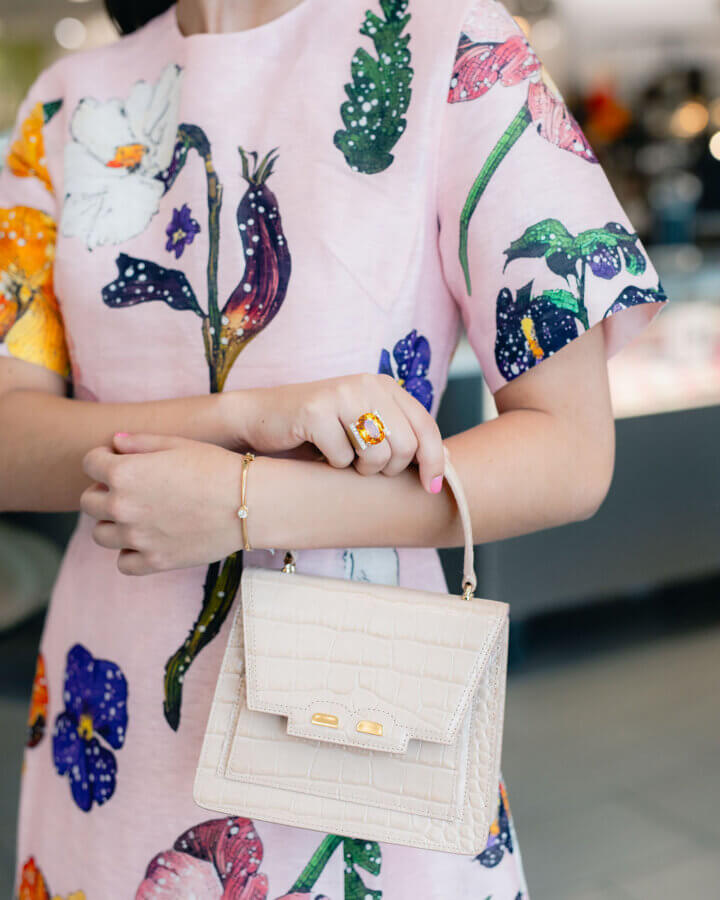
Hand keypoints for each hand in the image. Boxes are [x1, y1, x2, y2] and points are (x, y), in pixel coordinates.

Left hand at [80, 434, 243, 574]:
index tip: (120, 460)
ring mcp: (137, 537)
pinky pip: (124, 563)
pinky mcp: (155, 561)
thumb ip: (140, 442)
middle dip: (104, 492)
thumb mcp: (177, 443)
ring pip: (101, 535)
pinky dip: (130, 553)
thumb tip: (115, 443)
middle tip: (130, 490)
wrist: (250, 502)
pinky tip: (148, 540)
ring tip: (138, 516)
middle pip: (89, 502)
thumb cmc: (217, 466)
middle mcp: (123, 507)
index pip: (89, 463)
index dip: (103, 458)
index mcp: (124, 473)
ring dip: (113, 524)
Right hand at [228, 374, 444, 493]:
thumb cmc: (319, 429)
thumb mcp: (364, 427)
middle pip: (406, 446)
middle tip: (365, 468)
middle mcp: (366, 384)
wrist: (262, 419)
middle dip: (389, 469)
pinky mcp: (315, 411)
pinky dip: (331, 465)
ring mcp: (340, 395)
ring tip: (343, 458)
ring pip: (377, 454)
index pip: (426, 426)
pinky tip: (317, 451)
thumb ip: (401, 437)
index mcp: (384, 386)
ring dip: (360, 469)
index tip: (432, 487)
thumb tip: (444, 462)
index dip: (434, 462)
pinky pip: (342, 458)